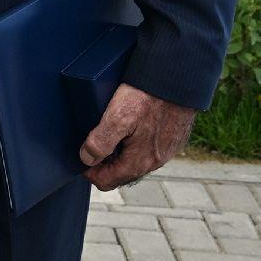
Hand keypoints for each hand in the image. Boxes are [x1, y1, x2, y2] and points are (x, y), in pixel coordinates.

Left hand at [79, 83, 195, 190]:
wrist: (179, 79)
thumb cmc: (148, 96)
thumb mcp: (118, 117)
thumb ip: (101, 142)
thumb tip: (87, 159)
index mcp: (140, 162)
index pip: (107, 181)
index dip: (89, 172)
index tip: (81, 157)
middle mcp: (155, 161)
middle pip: (121, 174)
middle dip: (104, 164)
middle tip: (92, 143)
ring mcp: (167, 151)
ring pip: (136, 162)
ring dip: (119, 154)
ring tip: (109, 133)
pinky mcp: (173, 138)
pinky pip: (149, 150)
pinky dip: (135, 145)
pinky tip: (129, 127)